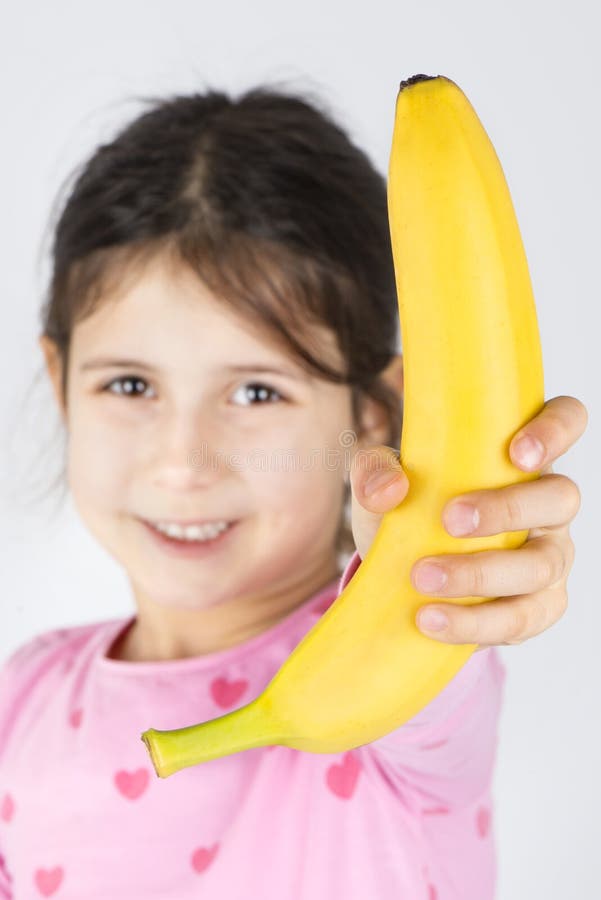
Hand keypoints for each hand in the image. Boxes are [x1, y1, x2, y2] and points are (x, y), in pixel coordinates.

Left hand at [348, 395, 587, 649]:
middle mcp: (548, 504)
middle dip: (507, 510)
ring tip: (422, 578)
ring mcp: (549, 557)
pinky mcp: (537, 608)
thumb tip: (391, 490)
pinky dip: (473, 623)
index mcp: (522, 456)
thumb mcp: (382, 479)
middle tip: (448, 519)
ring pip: (540, 566)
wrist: (403, 572)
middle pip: (560, 498)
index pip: (567, 420)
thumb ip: (375, 469)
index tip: (517, 452)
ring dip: (479, 574)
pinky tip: (430, 620)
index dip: (556, 430)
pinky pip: (520, 619)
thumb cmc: (411, 507)